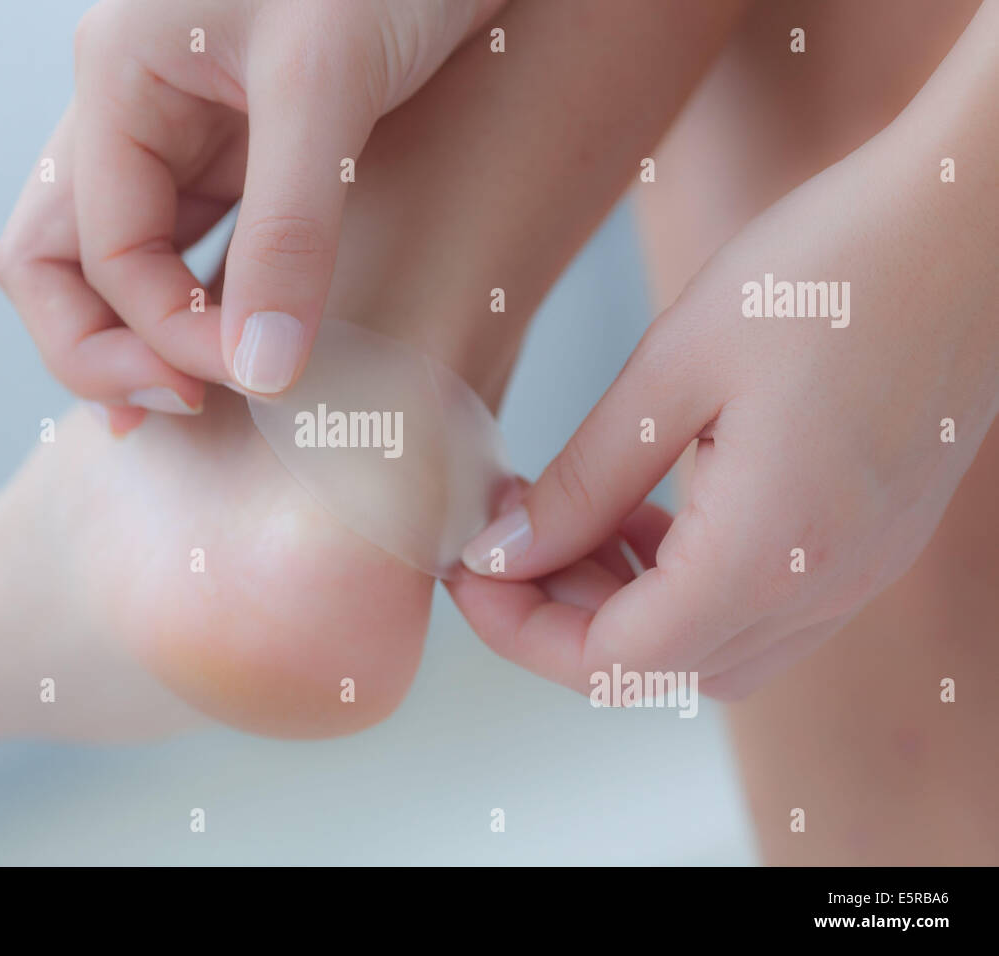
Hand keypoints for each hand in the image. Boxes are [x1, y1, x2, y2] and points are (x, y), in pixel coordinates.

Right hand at [0, 0, 503, 430]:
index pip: (97, 253)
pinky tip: (244, 353)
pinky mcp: (245, 153)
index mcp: (119, 80)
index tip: (251, 376)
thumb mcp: (328, 83)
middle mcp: (134, 111)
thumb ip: (288, 229)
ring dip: (148, 336)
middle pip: (60, 261)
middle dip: (103, 347)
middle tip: (181, 409)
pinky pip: (193, 250)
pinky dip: (205, 309)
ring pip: (121, 263)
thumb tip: (261, 371)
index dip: (161, 334)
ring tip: (197, 402)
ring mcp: (185, 134)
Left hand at [450, 117, 998, 699]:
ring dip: (625, 608)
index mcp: (769, 557)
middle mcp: (824, 591)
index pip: (612, 665)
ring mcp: (860, 575)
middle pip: (660, 671)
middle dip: (563, 618)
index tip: (467, 569)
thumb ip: (583, 483)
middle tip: (512, 535)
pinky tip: (653, 512)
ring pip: (710, 651)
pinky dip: (687, 586)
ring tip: (578, 519)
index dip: (519, 629)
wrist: (979, 220)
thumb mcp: (673, 372)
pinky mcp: (871, 543)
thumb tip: (502, 554)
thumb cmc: (831, 271)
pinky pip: (761, 610)